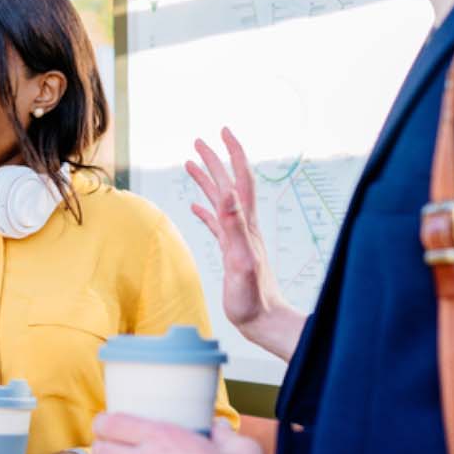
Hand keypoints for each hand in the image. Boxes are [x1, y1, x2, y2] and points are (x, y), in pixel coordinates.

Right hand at [186, 129, 302, 357]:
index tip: (223, 132)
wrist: (263, 321)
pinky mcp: (231, 252)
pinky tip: (195, 206)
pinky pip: (215, 223)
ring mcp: (237, 238)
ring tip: (189, 163)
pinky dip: (205, 210)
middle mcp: (243, 226)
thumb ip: (234, 226)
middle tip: (198, 140)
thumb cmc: (252, 298)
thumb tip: (226, 192)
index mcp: (246, 224)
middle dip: (215, 160)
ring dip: (206, 180)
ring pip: (220, 200)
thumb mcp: (241, 259)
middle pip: (227, 184)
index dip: (233, 154)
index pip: (240, 179)